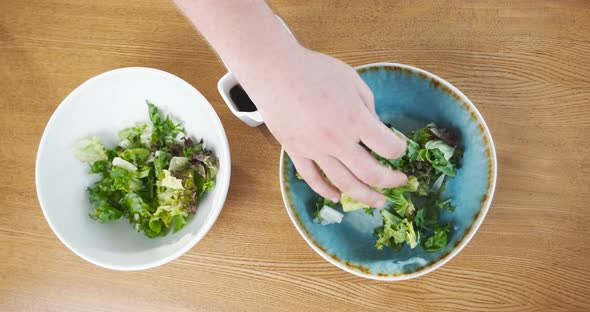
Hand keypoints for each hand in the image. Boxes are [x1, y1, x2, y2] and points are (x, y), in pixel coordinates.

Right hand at [238, 47, 406, 206]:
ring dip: (365, 196)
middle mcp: (337, 140)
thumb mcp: (353, 81)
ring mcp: (315, 150)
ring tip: (377, 201)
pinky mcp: (296, 152)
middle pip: (370, 174)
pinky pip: (313, 179)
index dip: (399, 150)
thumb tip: (376, 128)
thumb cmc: (315, 71)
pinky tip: (338, 197)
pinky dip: (326, 191)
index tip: (399, 147)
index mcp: (355, 119)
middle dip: (390, 181)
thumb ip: (369, 107)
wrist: (275, 71)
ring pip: (344, 183)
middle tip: (400, 182)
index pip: (388, 148)